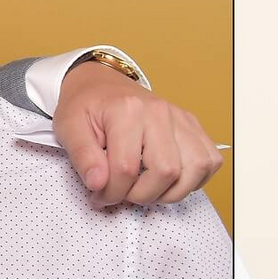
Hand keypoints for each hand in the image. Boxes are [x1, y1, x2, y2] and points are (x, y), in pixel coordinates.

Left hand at [53, 62, 223, 205]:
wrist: (100, 83)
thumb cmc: (85, 106)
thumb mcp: (68, 128)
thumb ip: (82, 157)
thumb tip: (98, 185)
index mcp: (126, 111)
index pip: (126, 168)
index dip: (112, 192)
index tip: (99, 195)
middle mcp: (159, 112)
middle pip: (166, 171)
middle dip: (141, 195)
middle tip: (122, 193)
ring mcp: (180, 118)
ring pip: (195, 168)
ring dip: (172, 191)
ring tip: (146, 189)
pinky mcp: (192, 125)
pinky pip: (209, 160)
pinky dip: (194, 179)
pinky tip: (169, 181)